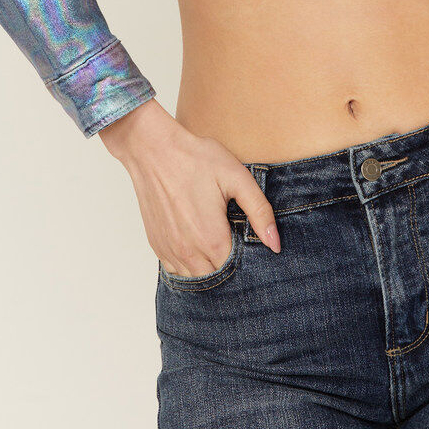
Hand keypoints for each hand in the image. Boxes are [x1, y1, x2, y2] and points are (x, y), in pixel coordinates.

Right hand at [99, 99, 281, 273]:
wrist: (153, 149)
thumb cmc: (196, 159)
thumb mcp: (237, 178)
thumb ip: (259, 212)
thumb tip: (275, 244)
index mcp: (212, 239)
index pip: (237, 270)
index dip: (249, 263)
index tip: (252, 246)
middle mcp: (188, 253)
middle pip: (217, 278)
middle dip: (230, 268)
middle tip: (237, 242)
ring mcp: (170, 251)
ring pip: (195, 278)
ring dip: (209, 268)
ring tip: (219, 244)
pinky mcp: (157, 245)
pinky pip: (176, 270)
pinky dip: (190, 264)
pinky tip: (198, 245)